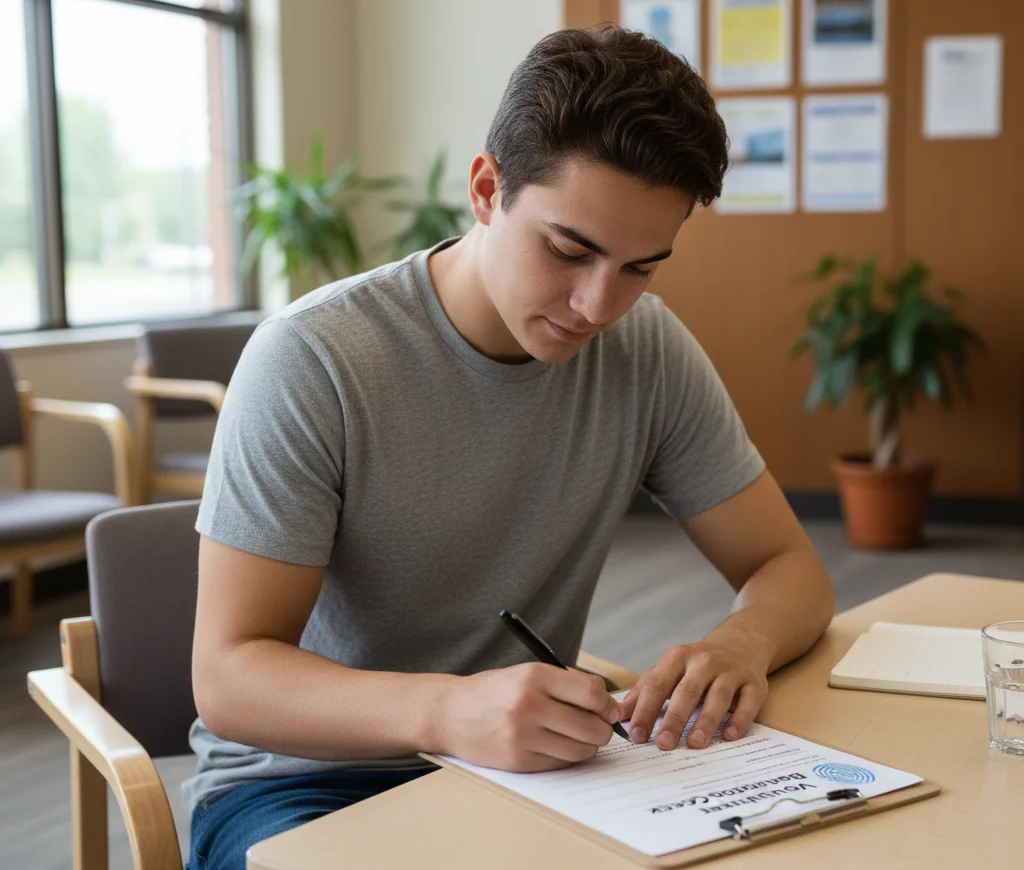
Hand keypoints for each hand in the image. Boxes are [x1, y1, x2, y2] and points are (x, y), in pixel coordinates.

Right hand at [438, 663, 619, 770]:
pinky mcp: (518, 761)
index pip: (592, 692)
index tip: (607, 709)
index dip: (607, 704)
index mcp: (535, 677)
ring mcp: (523, 736)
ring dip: (587, 746)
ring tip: (577, 737)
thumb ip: (564, 686)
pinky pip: (561, 763)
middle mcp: (529, 705)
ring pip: (580, 750)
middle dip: (603, 730)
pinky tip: (556, 745)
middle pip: (591, 726)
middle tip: (599, 728)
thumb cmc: (494, 692)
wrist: (450, 713)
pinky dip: (566, 757)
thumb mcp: (526, 674)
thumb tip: (606, 705)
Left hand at [619, 630, 771, 750]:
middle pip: (686, 692)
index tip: (636, 735)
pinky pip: (748, 702)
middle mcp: (704, 662)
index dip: (644, 710)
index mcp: (678, 658)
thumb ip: (645, 690)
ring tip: (694, 744)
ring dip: (706, 721)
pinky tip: (729, 736)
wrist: (742, 642)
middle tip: (663, 743)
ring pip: (718, 697)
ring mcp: (731, 671)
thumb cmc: (698, 663)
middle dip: (674, 719)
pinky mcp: (754, 683)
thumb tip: (620, 715)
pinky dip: (739, 719)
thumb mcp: (670, 668)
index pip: (657, 684)